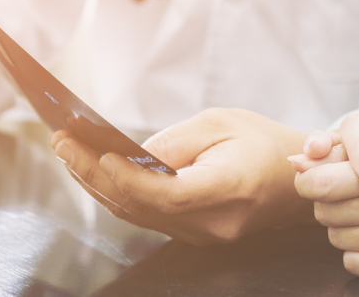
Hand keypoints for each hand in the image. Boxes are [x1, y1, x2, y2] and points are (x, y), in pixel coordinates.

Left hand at [53, 108, 313, 244]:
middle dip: (94, 173)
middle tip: (62, 141)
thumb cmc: (264, 143)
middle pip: (141, 206)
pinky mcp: (191, 234)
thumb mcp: (222, 122)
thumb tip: (127, 155)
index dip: (129, 178)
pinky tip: (94, 169)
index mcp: (231, 189)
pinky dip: (117, 192)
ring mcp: (202, 234)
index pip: (169, 194)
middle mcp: (214, 222)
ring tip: (68, 150)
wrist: (295, 180)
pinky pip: (146, 216)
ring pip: (137, 214)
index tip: (98, 153)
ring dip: (98, 183)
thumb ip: (175, 142)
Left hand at [295, 150, 358, 281]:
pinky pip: (354, 263)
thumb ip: (352, 153)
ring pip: (336, 237)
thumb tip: (297, 160)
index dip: (310, 180)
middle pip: (323, 211)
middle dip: (329, 204)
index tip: (316, 179)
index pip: (320, 182)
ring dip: (345, 228)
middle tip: (349, 199)